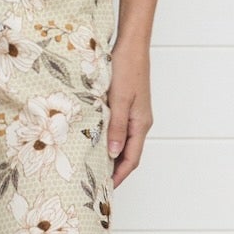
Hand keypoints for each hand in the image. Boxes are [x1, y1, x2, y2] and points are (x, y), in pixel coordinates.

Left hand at [105, 35, 152, 187]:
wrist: (131, 45)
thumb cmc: (127, 68)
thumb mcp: (119, 100)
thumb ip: (116, 127)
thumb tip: (113, 154)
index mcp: (141, 124)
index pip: (132, 159)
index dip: (119, 176)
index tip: (106, 189)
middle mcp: (140, 121)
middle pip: (128, 153)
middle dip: (114, 170)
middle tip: (96, 182)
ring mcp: (134, 113)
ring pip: (122, 141)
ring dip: (110, 154)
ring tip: (92, 165)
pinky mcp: (127, 104)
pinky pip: (118, 128)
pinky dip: (108, 138)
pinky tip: (95, 140)